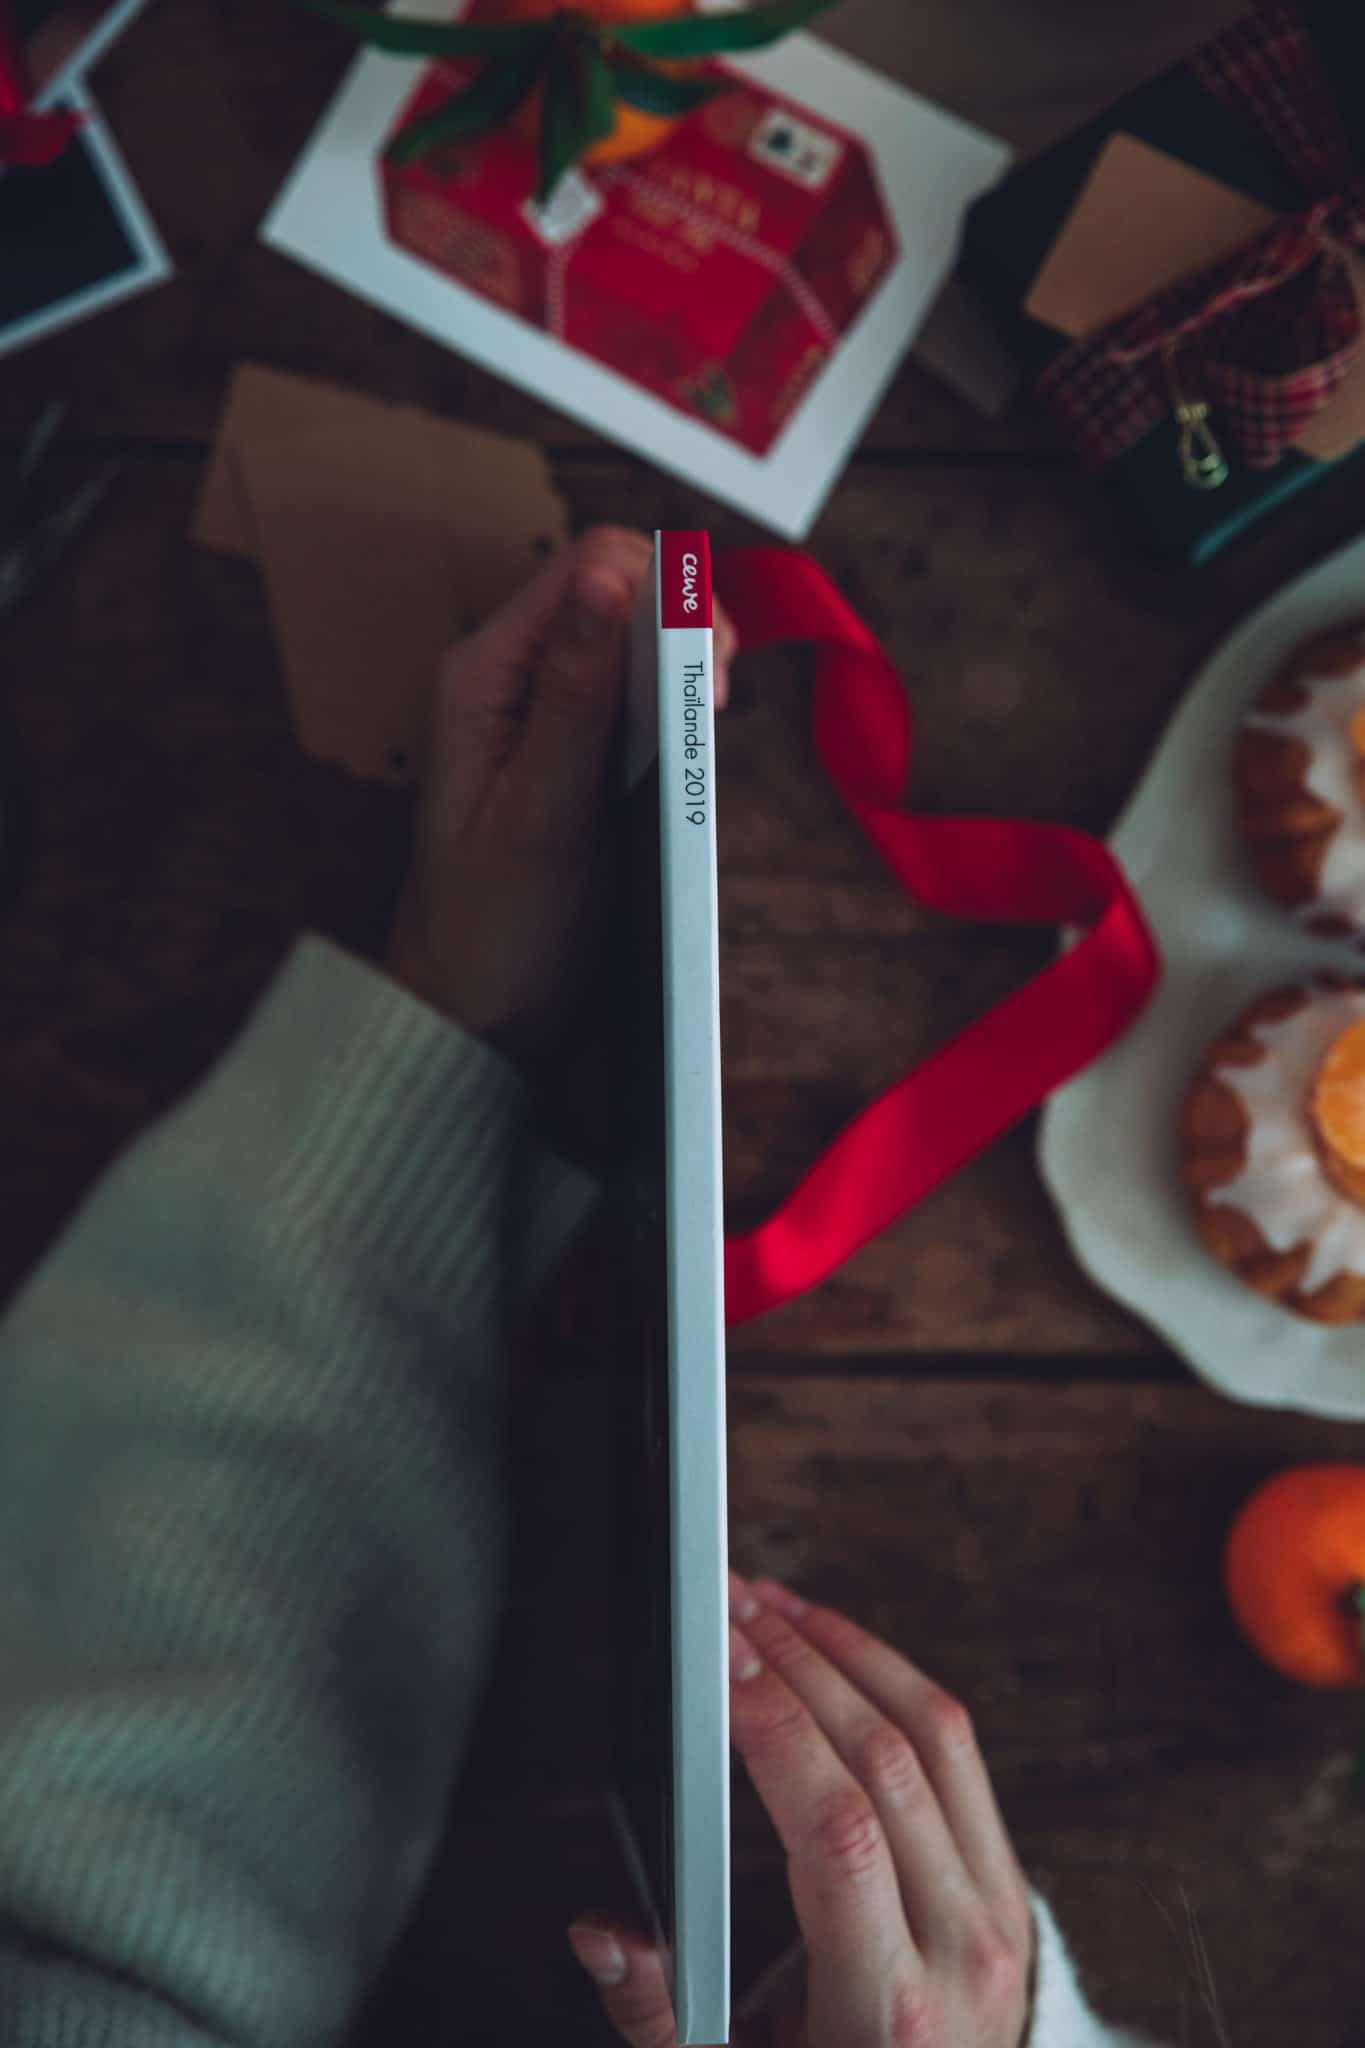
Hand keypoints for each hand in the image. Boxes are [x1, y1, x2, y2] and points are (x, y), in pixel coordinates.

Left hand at [388, 525, 735, 1068]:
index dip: (664, 594)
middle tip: (714, 704)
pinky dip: (679, 710)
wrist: (476, 1010)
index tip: (704, 668)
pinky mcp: (580, 751)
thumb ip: (573, 694)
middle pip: (624, 590)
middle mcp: (514, 676)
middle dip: (685, 626)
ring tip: (707, 724)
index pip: (592, 566)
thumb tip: (606, 580)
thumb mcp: (540, 813)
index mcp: (486, 672)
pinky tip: (691, 749)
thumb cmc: (492, 926)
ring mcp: (548, 711)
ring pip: (640, 641)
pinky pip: (642, 697)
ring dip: (688, 667)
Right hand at [569, 1577, 1033, 2047]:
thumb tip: (601, 1930)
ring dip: (845, 1653)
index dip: (777, 1733)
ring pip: (932, 1737)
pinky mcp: (1008, 1885)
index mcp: (888, 2011)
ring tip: (771, 1607)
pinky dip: (890, 1682)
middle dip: (795, 1665)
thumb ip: (661, 2017)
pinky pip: (958, 1755)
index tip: (719, 1666)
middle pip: (882, 1763)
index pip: (839, 1834)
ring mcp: (997, 1910)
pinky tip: (832, 1652)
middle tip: (726, 1607)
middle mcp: (959, 1950)